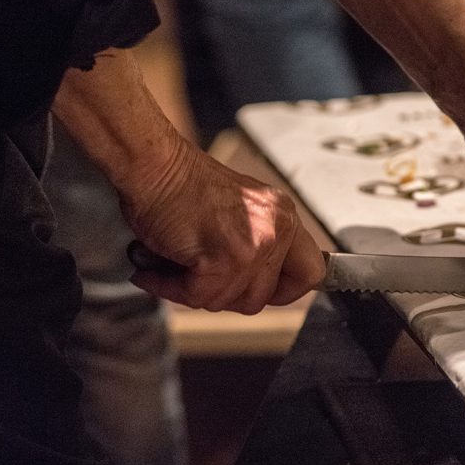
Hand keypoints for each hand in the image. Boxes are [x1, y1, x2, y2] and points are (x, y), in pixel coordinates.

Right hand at [118, 138, 324, 313]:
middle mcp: (277, 228)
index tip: (262, 292)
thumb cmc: (182, 186)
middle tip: (199, 280)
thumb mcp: (240, 211)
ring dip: (194, 292)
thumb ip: (258, 242)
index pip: (312, 272)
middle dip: (227, 295)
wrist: (152, 164)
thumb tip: (260, 284)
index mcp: (284, 216)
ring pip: (230, 300)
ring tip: (173, 268)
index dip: (284, 291)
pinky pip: (199, 295)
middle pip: (264, 296)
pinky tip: (156, 270)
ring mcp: (255, 243)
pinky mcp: (224, 256)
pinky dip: (170, 288)